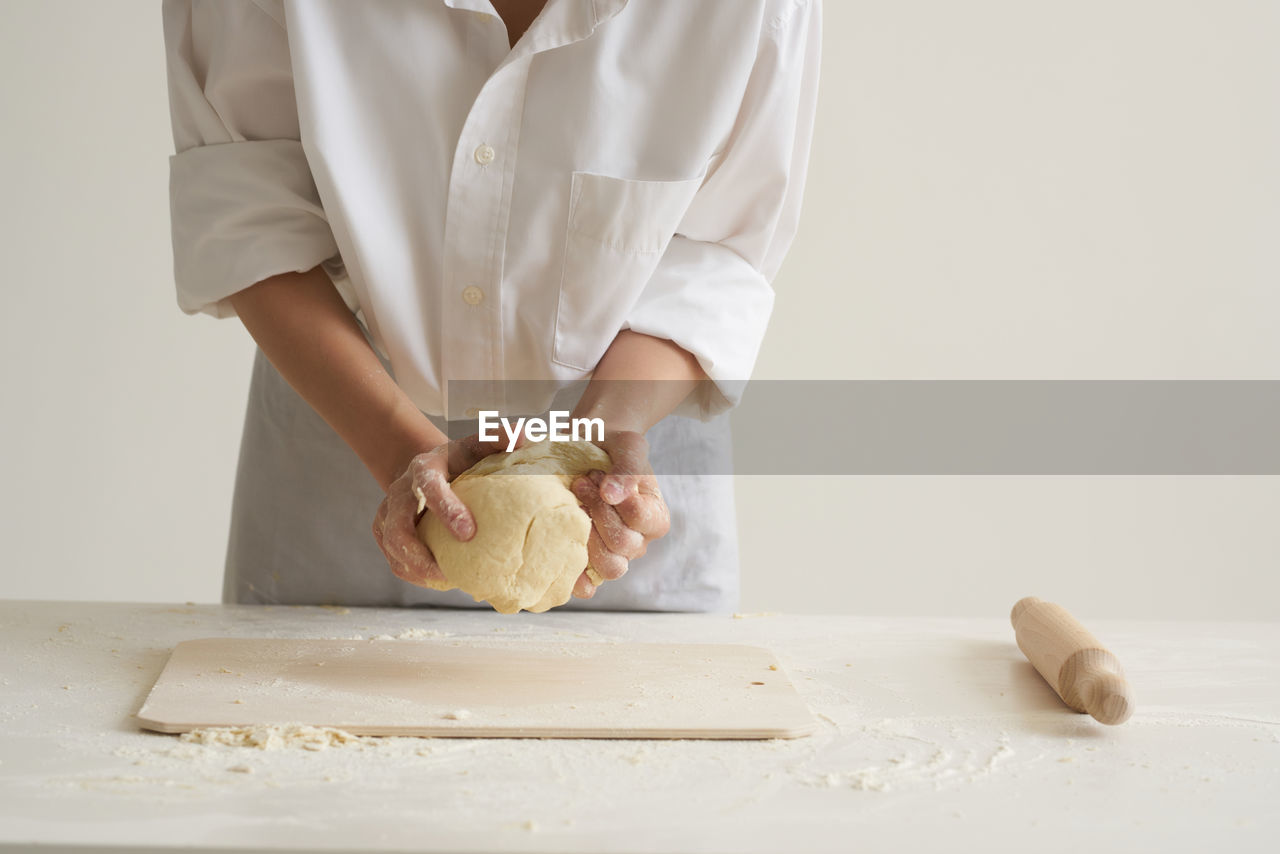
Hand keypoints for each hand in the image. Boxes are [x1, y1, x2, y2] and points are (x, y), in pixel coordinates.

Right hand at [372, 434, 507, 586]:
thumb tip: (524, 435)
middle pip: (399, 528)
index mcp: (423, 468)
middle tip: (451, 573)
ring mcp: (387, 515)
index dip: (446, 509)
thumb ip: (498, 439)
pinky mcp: (384, 534)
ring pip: (394, 549)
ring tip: (450, 580)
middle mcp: (400, 492)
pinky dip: (416, 574)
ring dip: (419, 569)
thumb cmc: (457, 461)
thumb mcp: (476, 446)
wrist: (424, 470)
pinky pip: (396, 561)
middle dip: (421, 554)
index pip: (428, 487)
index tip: (469, 533)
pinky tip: (442, 579)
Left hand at [569, 431, 669, 598]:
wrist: (586, 450)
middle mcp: (639, 541)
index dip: (616, 501)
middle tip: (581, 485)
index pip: (640, 519)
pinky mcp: (589, 562)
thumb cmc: (611, 448)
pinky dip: (577, 578)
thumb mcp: (628, 445)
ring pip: (610, 567)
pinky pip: (588, 584)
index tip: (596, 475)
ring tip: (573, 508)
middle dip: (597, 514)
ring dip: (587, 538)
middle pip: (624, 546)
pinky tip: (563, 561)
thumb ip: (628, 467)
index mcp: (655, 517)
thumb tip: (613, 495)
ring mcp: (614, 554)